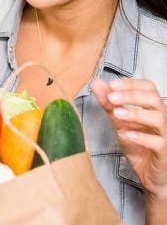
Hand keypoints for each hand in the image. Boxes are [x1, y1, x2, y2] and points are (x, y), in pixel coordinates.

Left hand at [91, 78, 166, 201]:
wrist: (148, 173)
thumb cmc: (137, 144)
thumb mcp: (119, 122)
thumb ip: (109, 104)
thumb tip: (96, 83)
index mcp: (153, 108)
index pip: (148, 87)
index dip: (131, 83)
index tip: (111, 84)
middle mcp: (162, 118)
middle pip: (154, 99)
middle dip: (132, 95)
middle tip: (112, 97)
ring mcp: (165, 135)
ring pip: (158, 118)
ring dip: (136, 114)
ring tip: (117, 113)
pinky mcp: (164, 152)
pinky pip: (158, 142)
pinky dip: (141, 137)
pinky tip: (125, 134)